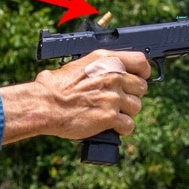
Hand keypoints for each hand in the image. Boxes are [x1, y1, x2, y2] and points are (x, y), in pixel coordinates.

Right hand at [0, 50, 151, 144]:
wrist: (45, 104)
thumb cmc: (55, 86)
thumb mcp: (78, 65)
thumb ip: (100, 66)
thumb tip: (110, 70)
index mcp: (106, 60)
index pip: (140, 62)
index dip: (143, 72)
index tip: (140, 78)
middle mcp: (113, 76)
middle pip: (141, 87)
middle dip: (131, 95)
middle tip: (118, 101)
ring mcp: (113, 97)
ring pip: (136, 106)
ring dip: (126, 112)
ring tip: (111, 114)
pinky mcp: (110, 117)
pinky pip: (129, 124)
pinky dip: (122, 128)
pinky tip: (112, 127)